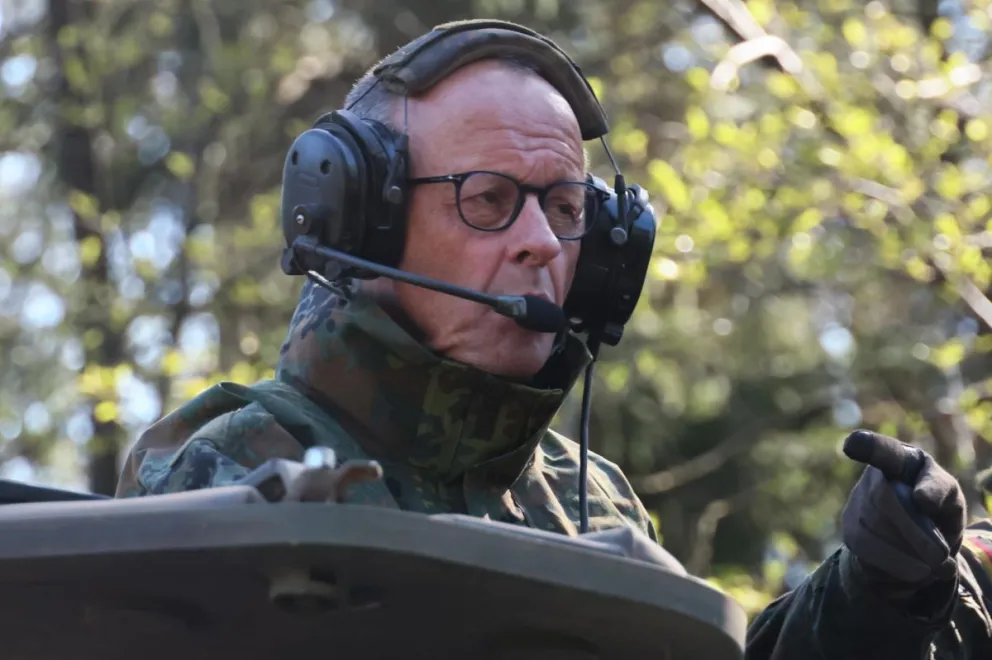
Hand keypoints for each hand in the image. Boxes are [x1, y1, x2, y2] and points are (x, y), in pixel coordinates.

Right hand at [840, 430, 965, 588]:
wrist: (919, 543)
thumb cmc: (937, 509)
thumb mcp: (949, 497)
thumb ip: (940, 491)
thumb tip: (920, 500)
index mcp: (900, 458)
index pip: (883, 450)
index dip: (867, 446)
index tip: (853, 444)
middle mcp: (872, 477)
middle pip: (884, 499)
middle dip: (914, 531)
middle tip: (940, 555)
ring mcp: (856, 504)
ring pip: (873, 529)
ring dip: (907, 552)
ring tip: (933, 565)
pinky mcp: (850, 532)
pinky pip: (866, 550)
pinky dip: (895, 564)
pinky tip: (915, 569)